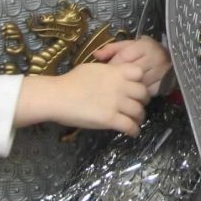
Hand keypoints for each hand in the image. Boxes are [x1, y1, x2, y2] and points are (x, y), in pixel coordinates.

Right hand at [14, 62, 150, 136]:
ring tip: (136, 121)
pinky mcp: (111, 119)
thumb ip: (108, 71)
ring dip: (139, 117)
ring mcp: (116, 103)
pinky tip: (132, 132)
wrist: (57, 96)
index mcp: (115, 72)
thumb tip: (114, 74)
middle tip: (137, 105)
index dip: (140, 80)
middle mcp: (120, 86)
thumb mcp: (93, 68)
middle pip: (143, 93)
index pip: (139, 73)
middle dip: (142, 100)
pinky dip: (134, 131)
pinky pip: (130, 126)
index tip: (135, 87)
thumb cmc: (70, 81)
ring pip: (139, 111)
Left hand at [91, 37, 172, 95]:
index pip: (123, 58)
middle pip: (131, 74)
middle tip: (109, 87)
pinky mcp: (164, 83)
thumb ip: (112, 49)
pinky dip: (139, 95)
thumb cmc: (144, 50)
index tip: (105, 73)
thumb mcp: (128, 45)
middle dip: (119, 81)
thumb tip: (96, 54)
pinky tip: (132, 95)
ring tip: (119, 93)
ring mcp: (160, 72)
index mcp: (144, 46)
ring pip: (139, 85)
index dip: (112, 67)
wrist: (170, 56)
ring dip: (128, 90)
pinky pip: (148, 92)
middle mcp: (154, 58)